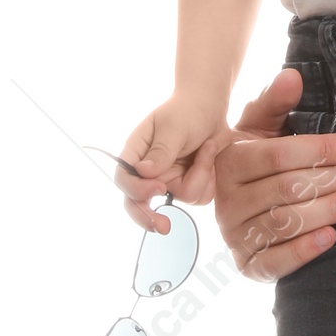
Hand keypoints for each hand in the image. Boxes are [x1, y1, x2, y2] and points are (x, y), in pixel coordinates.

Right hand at [116, 95, 234, 233]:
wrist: (212, 107)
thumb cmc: (188, 110)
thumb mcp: (174, 126)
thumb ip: (161, 151)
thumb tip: (143, 172)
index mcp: (136, 154)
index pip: (124, 180)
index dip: (137, 190)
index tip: (158, 189)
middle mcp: (150, 171)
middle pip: (140, 203)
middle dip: (150, 217)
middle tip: (163, 227)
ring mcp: (170, 179)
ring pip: (182, 197)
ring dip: (200, 175)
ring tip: (207, 148)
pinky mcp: (190, 183)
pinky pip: (200, 195)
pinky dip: (210, 177)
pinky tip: (211, 155)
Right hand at [211, 68, 335, 283]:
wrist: (245, 203)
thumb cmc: (261, 158)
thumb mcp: (265, 126)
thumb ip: (277, 101)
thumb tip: (293, 77)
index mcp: (231, 161)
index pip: (279, 156)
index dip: (321, 150)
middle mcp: (227, 201)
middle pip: (287, 189)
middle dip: (335, 179)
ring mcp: (234, 235)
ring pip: (285, 223)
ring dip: (330, 210)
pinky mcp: (246, 265)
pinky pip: (274, 262)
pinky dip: (304, 250)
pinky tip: (332, 237)